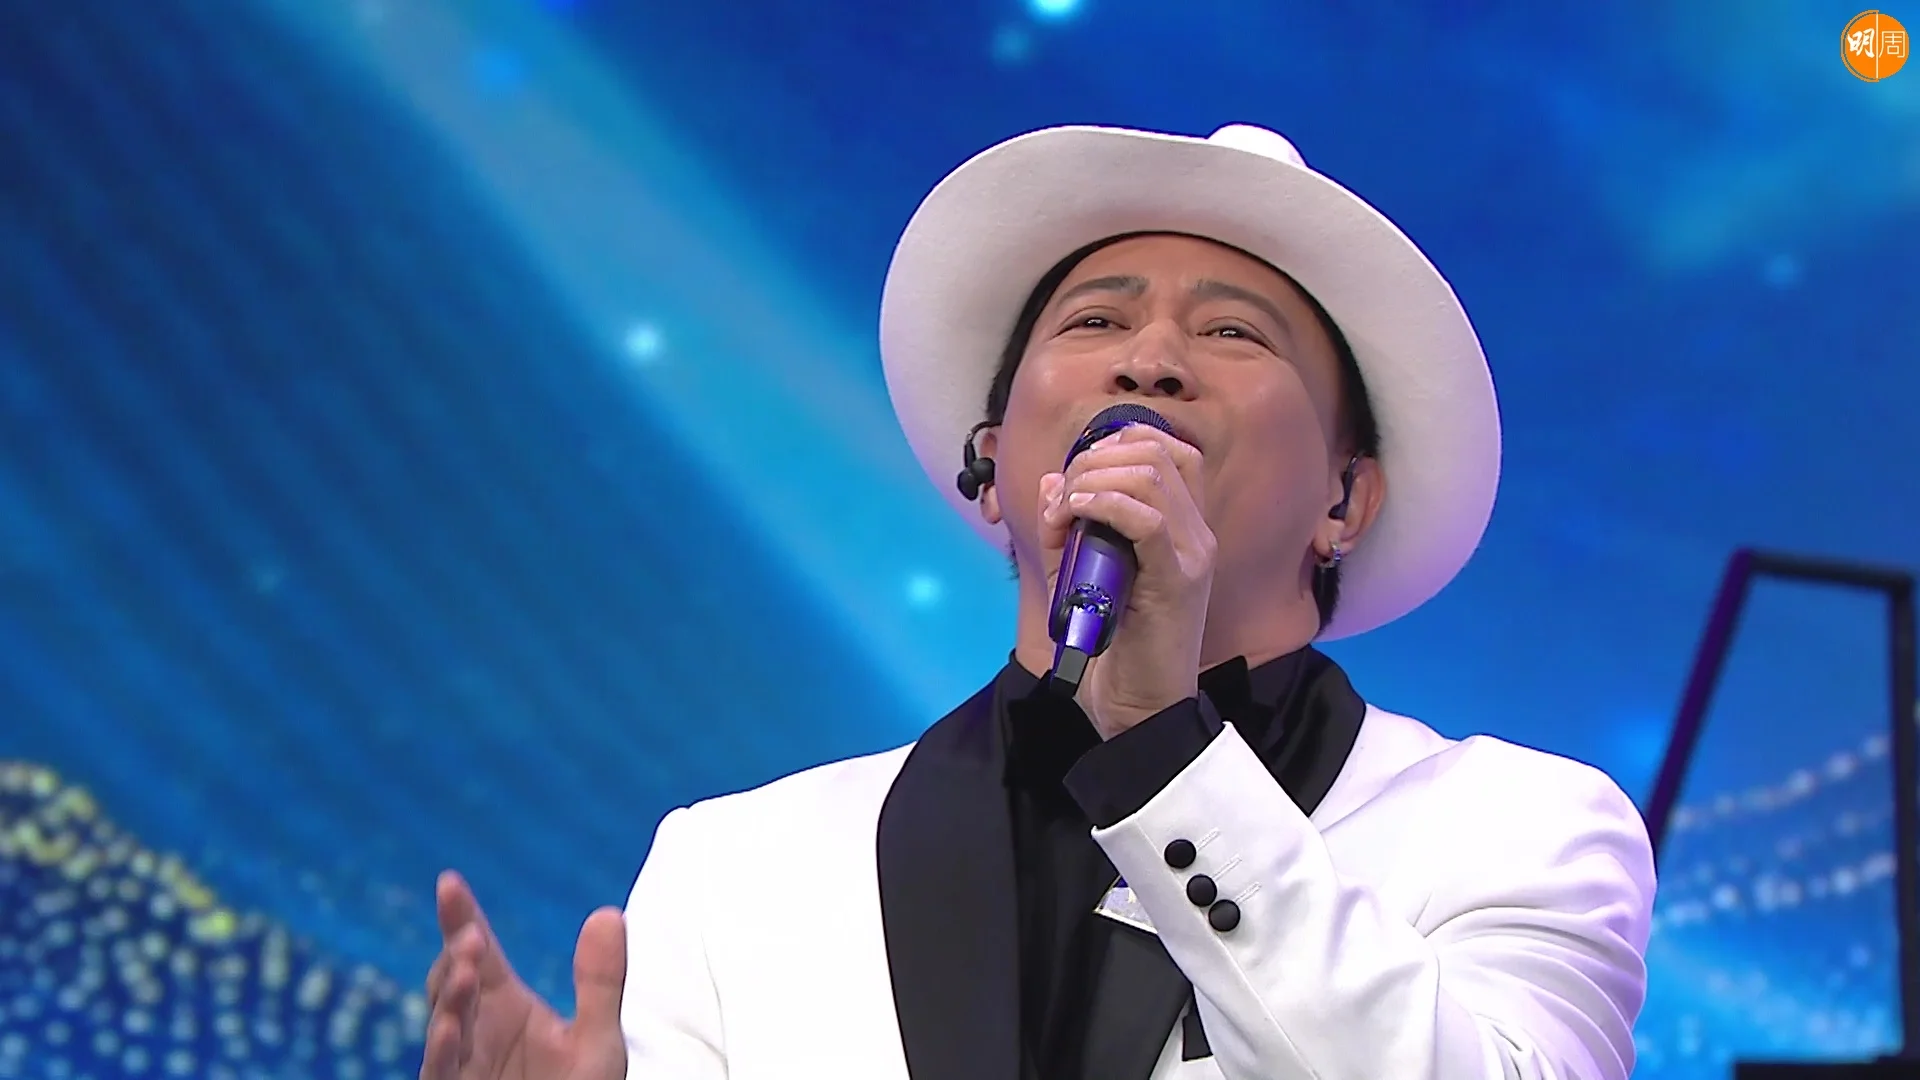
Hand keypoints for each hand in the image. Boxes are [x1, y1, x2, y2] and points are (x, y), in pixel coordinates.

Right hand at [421, 871, 627, 1079]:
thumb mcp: (598, 1042)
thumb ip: (600, 982)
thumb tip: (609, 912)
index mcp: (503, 1006)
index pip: (477, 952)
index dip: (461, 917)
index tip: (449, 881)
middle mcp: (474, 1031)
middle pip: (452, 982)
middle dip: (456, 956)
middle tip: (473, 938)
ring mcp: (460, 1066)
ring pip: (443, 1024)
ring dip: (451, 996)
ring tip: (468, 968)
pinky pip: (442, 1072)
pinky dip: (443, 1049)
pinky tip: (450, 1027)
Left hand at [1038, 423, 1215, 738]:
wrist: (1139, 710)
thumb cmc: (1113, 649)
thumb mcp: (1081, 575)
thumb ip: (1068, 528)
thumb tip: (1052, 482)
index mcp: (1182, 528)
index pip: (1167, 450)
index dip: (1115, 444)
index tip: (1075, 475)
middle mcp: (1196, 534)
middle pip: (1156, 451)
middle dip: (1095, 459)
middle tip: (1063, 497)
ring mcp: (1192, 555)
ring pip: (1152, 475)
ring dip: (1094, 479)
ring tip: (1066, 511)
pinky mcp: (1178, 580)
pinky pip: (1147, 519)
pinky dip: (1104, 505)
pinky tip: (1076, 518)